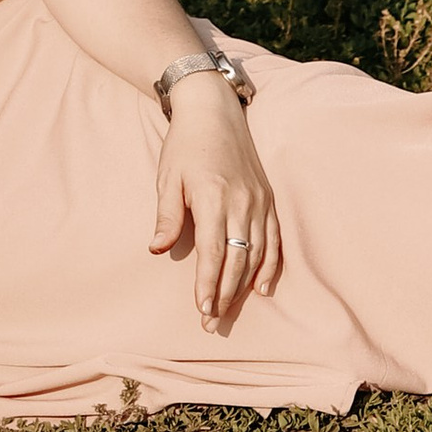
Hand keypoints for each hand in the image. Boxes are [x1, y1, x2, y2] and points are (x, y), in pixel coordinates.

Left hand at [150, 72, 281, 332]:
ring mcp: (258, 201)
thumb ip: (167, 215)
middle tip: (211, 322)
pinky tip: (262, 287)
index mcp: (213, 197)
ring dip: (244, 285)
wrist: (214, 109)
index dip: (208, 284)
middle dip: (224, 294)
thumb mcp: (168, 177)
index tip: (202, 310)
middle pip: (236, 259)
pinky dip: (270, 265)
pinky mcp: (268, 198)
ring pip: (256, 253)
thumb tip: (157, 249)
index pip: (212, 252)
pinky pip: (274, 238)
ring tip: (229, 310)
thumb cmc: (185, 144)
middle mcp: (241, 202)